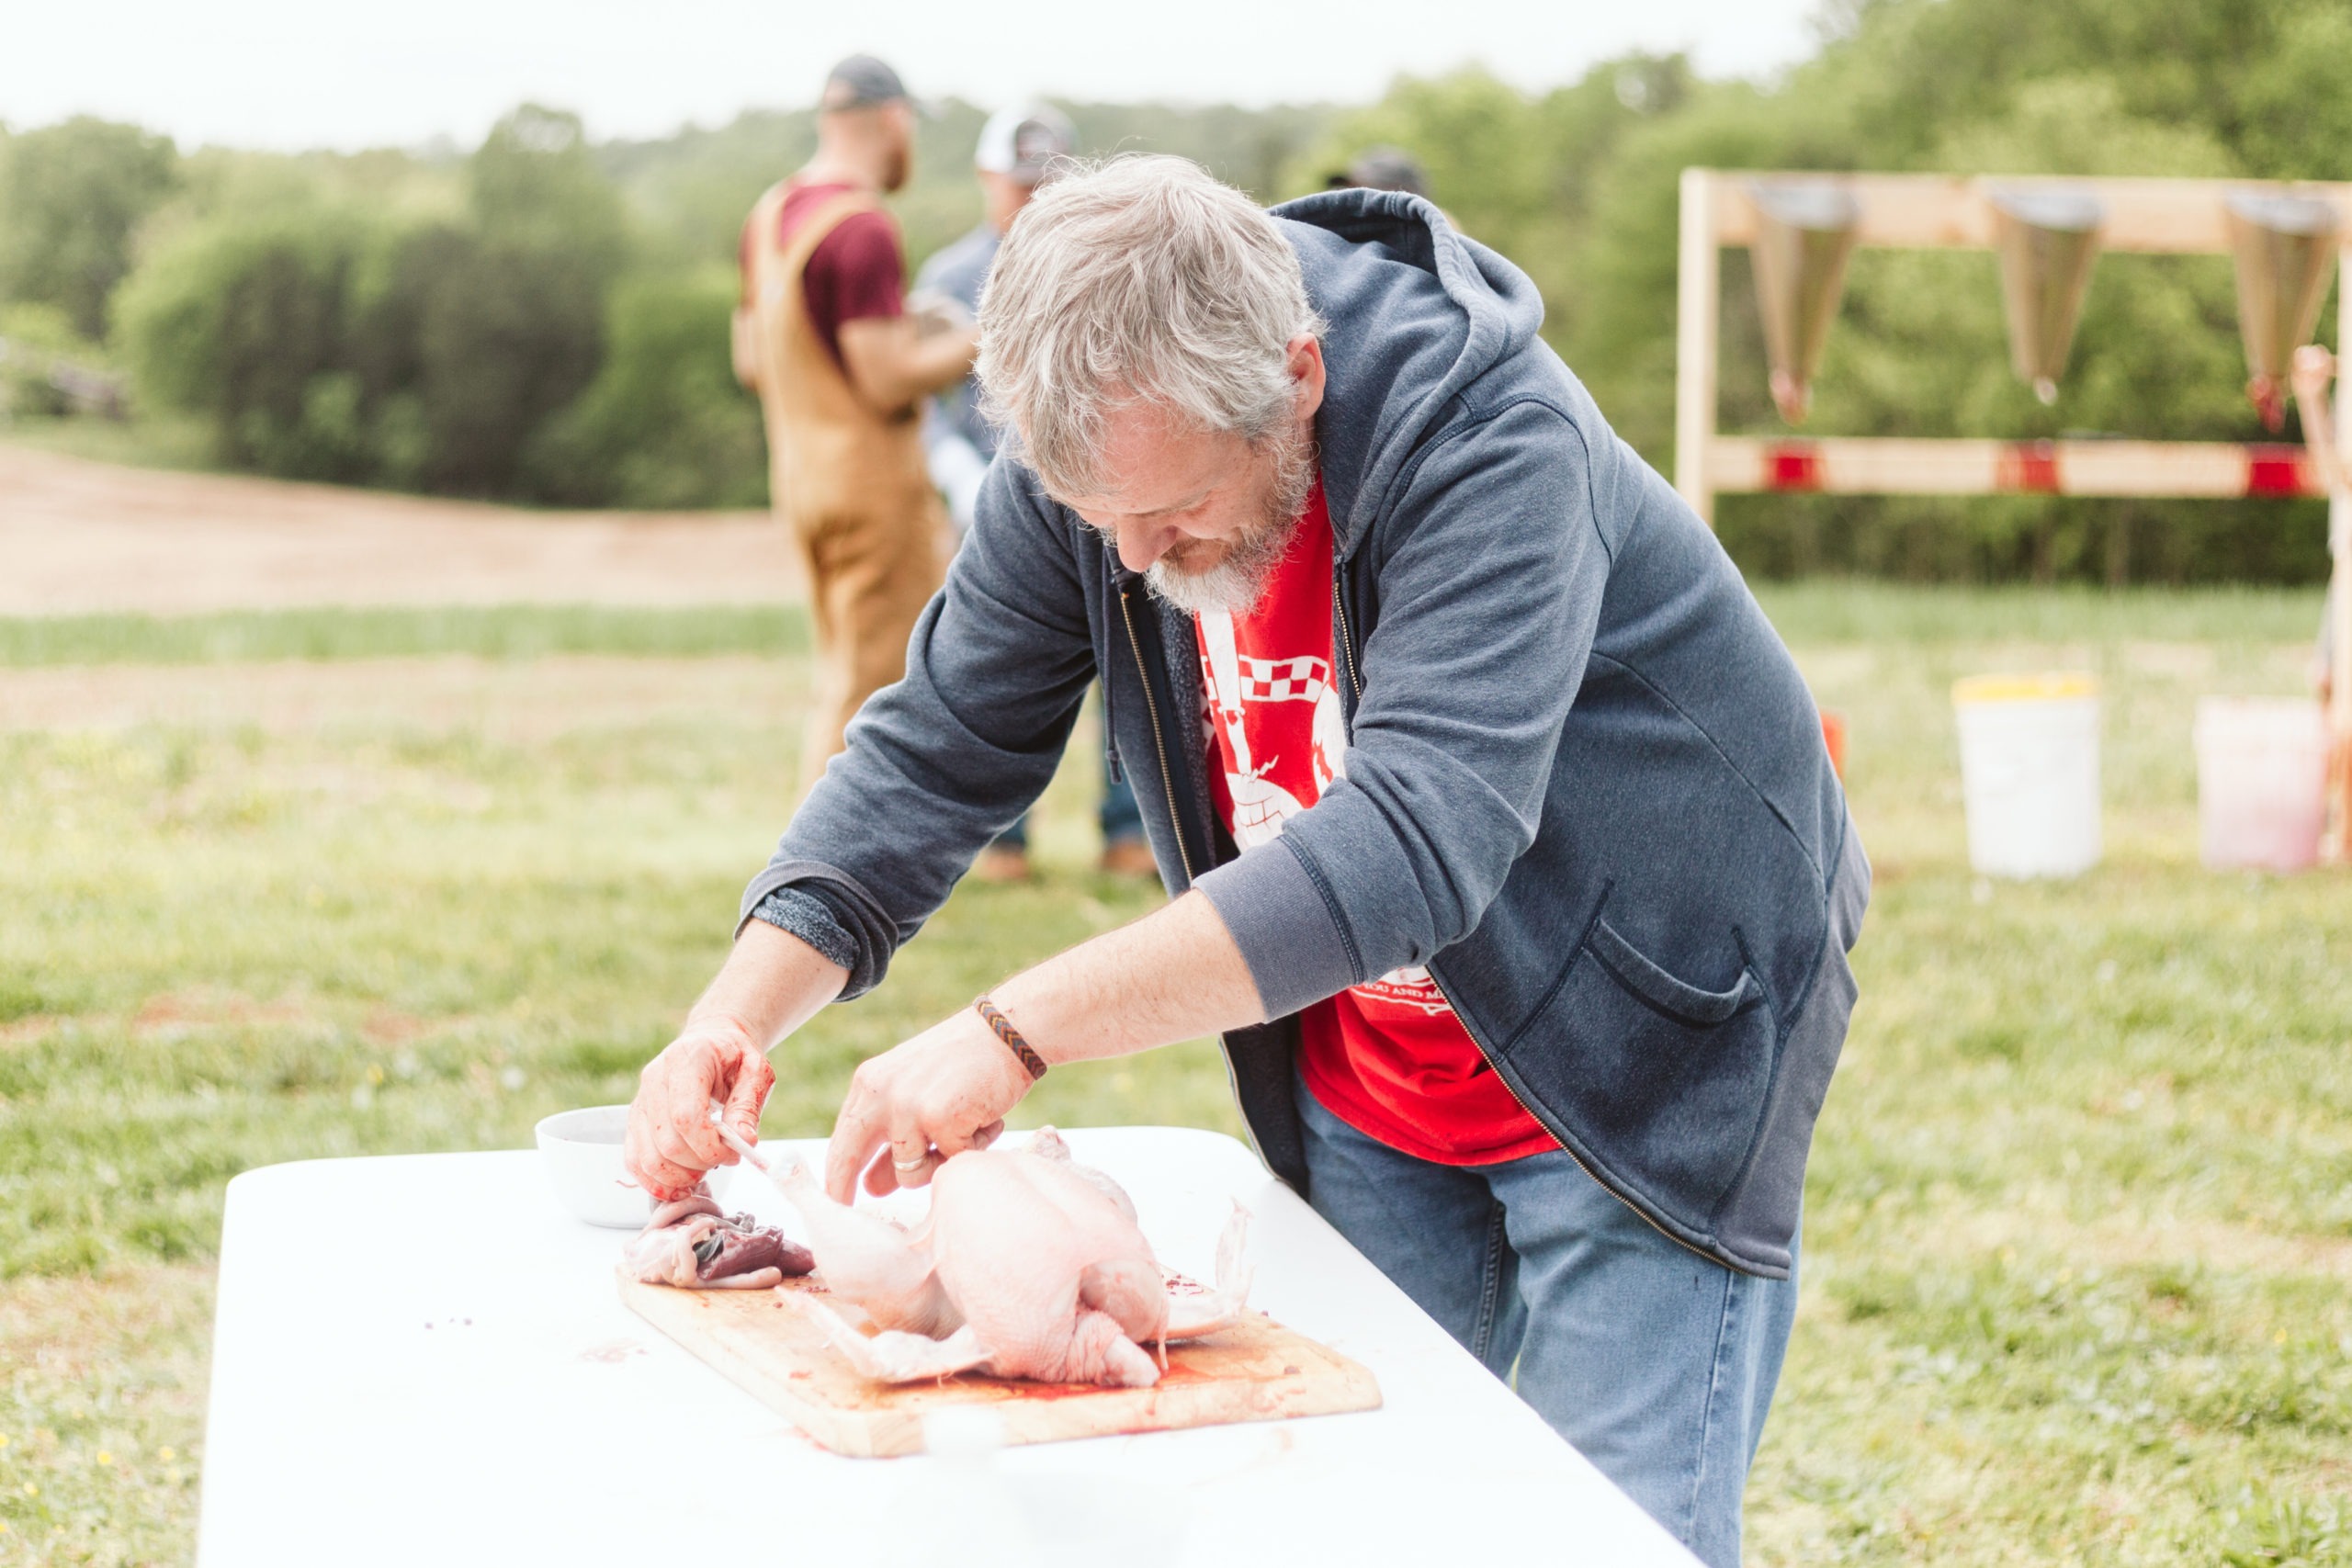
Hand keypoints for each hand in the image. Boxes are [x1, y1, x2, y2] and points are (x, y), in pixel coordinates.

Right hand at [625, 1015, 774, 1202]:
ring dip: (678, 1177)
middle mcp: (654, 1079)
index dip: (709, 1146)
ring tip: (704, 1172)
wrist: (712, 1043)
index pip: (686, 1116)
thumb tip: (744, 1142)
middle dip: (699, 1164)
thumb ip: (748, 1106)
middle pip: (666, 1142)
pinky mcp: (635, 1119)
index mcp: (686, 1060)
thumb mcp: (756, 1072)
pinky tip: (679, 1184)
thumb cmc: (734, 1058)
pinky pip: (633, 1159)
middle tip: (723, 1160)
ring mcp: (640, 1100)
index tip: (732, 1154)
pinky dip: (654, 1181)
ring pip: (647, 1157)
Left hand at [825, 1007, 1032, 1201]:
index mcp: (870, 1083)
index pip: (842, 1138)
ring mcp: (908, 1106)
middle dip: (844, 1187)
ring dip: (939, 1164)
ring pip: (908, 1172)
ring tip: (966, 1133)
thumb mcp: (917, 1094)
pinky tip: (987, 1122)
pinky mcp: (940, 1119)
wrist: (1009, 1032)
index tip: (833, 1201)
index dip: (836, 1174)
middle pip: (850, 1157)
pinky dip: (974, 1149)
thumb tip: (870, 1187)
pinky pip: (951, 1163)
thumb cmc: (966, 1063)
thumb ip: (891, 1138)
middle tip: (853, 1214)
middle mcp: (881, 1093)